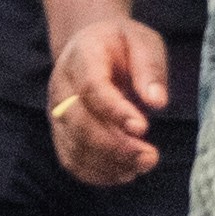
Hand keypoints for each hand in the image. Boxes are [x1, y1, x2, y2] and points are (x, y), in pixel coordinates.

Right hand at [46, 18, 170, 186]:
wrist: (90, 45)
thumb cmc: (121, 44)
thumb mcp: (143, 42)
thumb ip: (150, 69)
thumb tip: (157, 102)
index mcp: (82, 56)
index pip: (91, 87)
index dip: (115, 111)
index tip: (143, 127)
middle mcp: (61, 85)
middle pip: (79, 123)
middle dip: (115, 146)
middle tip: (150, 157)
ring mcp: (57, 111)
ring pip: (74, 146)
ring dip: (108, 164)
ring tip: (141, 165)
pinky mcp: (60, 131)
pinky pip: (71, 160)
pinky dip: (96, 173)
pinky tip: (124, 173)